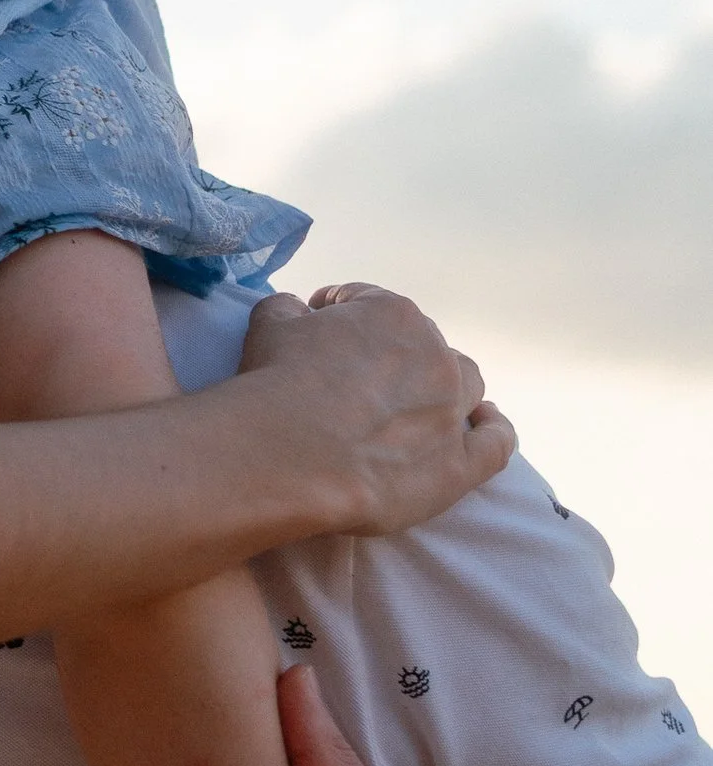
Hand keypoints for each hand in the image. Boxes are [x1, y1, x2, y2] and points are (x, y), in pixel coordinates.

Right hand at [239, 282, 513, 537]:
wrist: (291, 453)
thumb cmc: (278, 382)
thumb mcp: (270, 322)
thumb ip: (289, 307)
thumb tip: (297, 310)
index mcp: (392, 313)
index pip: (367, 302)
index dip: (338, 314)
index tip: (317, 330)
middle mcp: (434, 354)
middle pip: (420, 344)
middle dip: (391, 355)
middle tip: (354, 380)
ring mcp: (452, 409)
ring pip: (467, 383)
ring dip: (447, 386)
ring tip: (420, 401)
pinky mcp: (459, 463)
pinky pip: (494, 444)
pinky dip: (493, 430)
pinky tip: (486, 424)